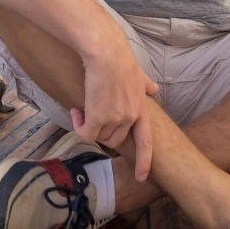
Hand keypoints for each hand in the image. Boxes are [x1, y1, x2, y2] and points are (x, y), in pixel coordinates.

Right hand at [71, 33, 158, 180]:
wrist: (105, 52)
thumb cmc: (119, 57)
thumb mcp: (138, 72)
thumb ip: (145, 84)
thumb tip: (154, 89)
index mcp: (142, 108)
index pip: (146, 141)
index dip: (144, 161)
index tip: (142, 177)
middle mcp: (131, 116)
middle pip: (115, 140)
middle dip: (102, 131)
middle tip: (91, 115)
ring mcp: (116, 118)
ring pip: (99, 136)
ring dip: (88, 126)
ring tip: (82, 108)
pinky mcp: (98, 117)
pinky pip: (85, 133)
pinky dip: (78, 125)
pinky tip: (75, 110)